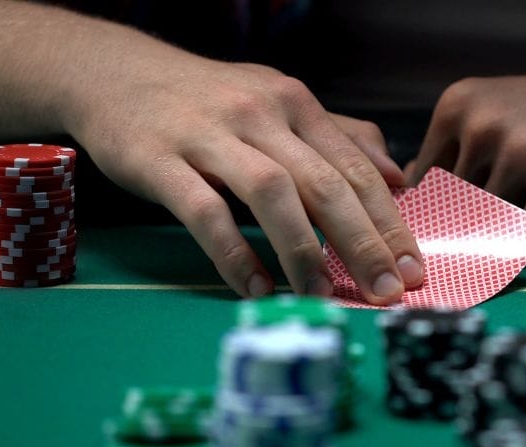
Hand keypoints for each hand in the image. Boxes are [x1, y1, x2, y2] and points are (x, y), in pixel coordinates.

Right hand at [74, 58, 423, 302]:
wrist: (111, 71)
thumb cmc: (206, 99)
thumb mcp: (277, 103)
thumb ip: (339, 137)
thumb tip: (397, 177)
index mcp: (294, 103)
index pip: (355, 168)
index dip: (390, 222)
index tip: (413, 269)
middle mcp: (259, 114)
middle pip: (324, 184)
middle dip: (363, 243)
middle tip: (386, 292)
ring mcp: (209, 134)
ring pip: (271, 194)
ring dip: (302, 251)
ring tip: (321, 295)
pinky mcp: (160, 159)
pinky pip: (204, 212)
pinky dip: (234, 253)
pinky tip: (256, 285)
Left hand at [409, 62, 525, 256]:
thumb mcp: (505, 122)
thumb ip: (459, 164)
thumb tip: (415, 225)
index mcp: (457, 108)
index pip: (425, 193)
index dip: (454, 219)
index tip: (489, 214)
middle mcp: (479, 125)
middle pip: (460, 219)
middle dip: (498, 229)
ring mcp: (517, 153)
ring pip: (496, 235)